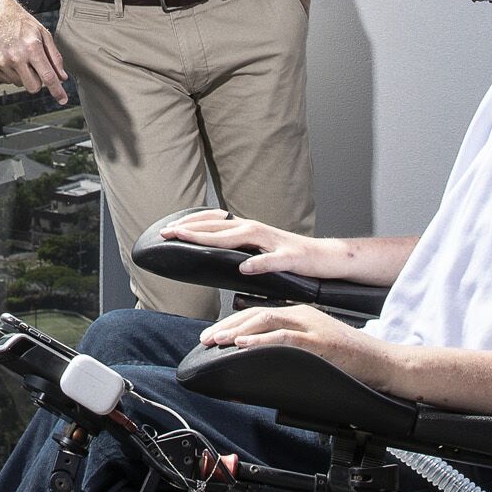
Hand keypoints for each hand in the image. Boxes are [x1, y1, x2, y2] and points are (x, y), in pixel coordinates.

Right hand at [0, 0, 68, 102]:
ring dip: (24, 75)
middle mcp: (16, 57)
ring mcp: (2, 61)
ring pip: (20, 83)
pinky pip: (7, 80)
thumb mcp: (43, 33)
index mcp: (32, 47)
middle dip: (38, 82)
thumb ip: (54, 56)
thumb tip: (61, 77)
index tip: (62, 100)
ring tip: (20, 57)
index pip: (47, 77)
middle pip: (33, 87)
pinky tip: (10, 59)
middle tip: (36, 68)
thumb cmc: (21, 21)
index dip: (57, 91)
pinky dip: (12, 73)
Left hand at [162, 211, 351, 280]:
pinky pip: (273, 260)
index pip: (214, 224)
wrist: (325, 258)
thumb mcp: (258, 251)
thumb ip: (237, 249)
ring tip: (191, 239)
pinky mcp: (291, 257)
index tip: (166, 230)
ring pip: (240, 237)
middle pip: (220, 227)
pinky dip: (258, 263)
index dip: (190, 225)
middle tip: (167, 232)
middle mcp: (257, 231)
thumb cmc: (289, 257)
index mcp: (248, 231)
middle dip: (192, 228)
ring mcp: (274, 242)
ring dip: (213, 238)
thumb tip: (211, 252)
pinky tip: (244, 267)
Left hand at [199, 304, 399, 391]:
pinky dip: (260, 340)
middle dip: (226, 327)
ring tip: (217, 341)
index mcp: (300, 314)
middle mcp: (302, 315)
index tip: (212, 335)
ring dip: (237, 332)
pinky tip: (243, 346)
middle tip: (205, 339)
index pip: (258, 313)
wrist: (381, 362)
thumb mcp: (314, 346)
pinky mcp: (318, 342)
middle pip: (255, 314)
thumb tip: (259, 358)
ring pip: (265, 321)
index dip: (232, 323)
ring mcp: (311, 327)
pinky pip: (284, 338)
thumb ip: (288, 347)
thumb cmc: (348, 359)